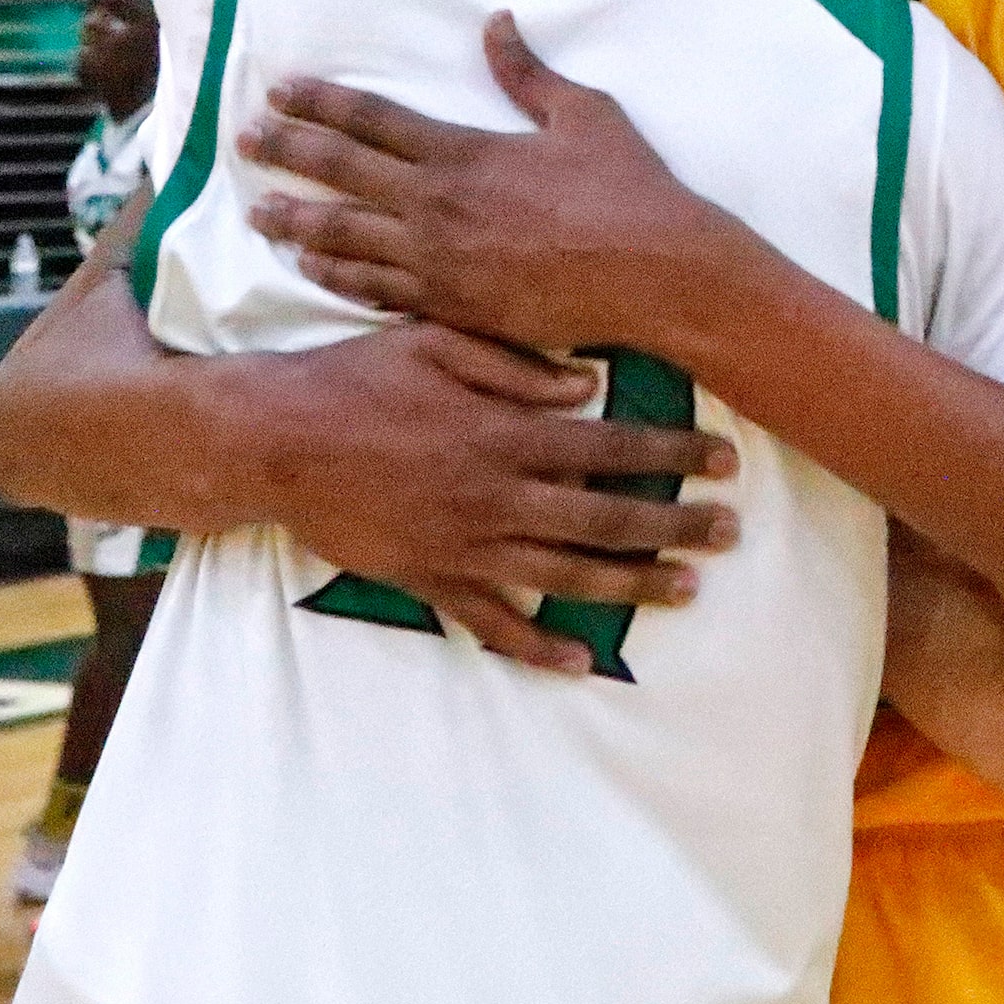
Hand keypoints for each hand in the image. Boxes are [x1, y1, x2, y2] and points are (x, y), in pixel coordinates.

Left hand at [243, 13, 737, 353]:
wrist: (657, 274)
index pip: (371, 120)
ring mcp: (440, 262)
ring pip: (346, 240)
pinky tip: (313, 271)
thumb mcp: (583, 114)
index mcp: (463, 151)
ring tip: (258, 214)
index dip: (320, 102)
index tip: (280, 90)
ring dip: (297, 224)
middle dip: (287, 154)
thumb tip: (494, 23)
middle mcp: (437, 206)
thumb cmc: (629, 189)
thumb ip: (528, 73)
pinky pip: (378, 291)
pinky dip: (338, 278)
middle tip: (243, 141)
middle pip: (341, 175)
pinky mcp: (454, 307)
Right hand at [252, 323, 739, 672]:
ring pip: (564, 576)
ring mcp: (463, 545)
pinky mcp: (427, 580)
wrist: (273, 441)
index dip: (673, 454)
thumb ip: (514, 365)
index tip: (724, 461)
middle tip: (731, 533)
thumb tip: (588, 385)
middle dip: (675, 525)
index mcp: (504, 433)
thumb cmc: (354, 378)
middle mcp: (495, 495)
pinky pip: (490, 623)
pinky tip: (578, 662)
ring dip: (631, 585)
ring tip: (686, 589)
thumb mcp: (434, 342)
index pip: (610, 447)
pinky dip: (535, 648)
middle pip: (605, 518)